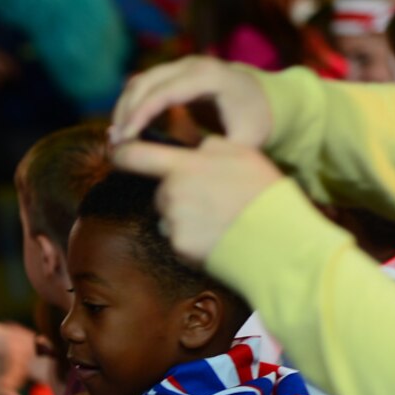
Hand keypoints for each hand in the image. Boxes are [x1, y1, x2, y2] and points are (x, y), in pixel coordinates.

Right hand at [109, 55, 274, 150]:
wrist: (267, 99)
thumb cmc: (256, 122)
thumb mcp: (243, 142)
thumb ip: (215, 153)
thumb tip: (183, 165)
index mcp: (211, 77)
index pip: (164, 93)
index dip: (141, 115)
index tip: (126, 139)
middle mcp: (193, 64)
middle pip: (146, 82)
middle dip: (126, 112)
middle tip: (115, 143)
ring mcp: (183, 65)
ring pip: (141, 80)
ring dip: (124, 107)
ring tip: (117, 137)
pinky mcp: (176, 72)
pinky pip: (146, 83)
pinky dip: (133, 103)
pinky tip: (126, 127)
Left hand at [110, 136, 284, 263]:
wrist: (277, 241)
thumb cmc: (263, 194)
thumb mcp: (243, 154)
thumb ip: (211, 146)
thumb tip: (196, 147)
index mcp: (185, 165)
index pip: (134, 154)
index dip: (120, 152)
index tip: (117, 152)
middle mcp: (172, 193)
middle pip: (160, 191)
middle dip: (176, 194)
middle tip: (212, 200)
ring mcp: (173, 223)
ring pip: (169, 216)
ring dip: (185, 218)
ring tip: (221, 220)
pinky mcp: (178, 248)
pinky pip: (177, 239)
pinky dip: (192, 239)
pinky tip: (218, 237)